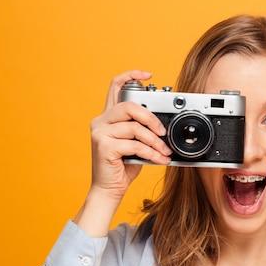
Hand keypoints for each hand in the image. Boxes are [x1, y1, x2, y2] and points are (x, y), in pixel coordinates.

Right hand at [74, 70, 171, 235]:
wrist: (108, 190)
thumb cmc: (122, 167)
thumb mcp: (135, 143)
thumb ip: (142, 130)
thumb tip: (163, 125)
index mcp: (107, 117)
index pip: (115, 86)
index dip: (131, 76)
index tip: (148, 74)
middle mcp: (101, 121)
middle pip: (129, 106)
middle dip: (151, 118)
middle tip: (163, 132)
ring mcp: (100, 133)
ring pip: (134, 127)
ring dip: (155, 141)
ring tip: (164, 151)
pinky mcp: (104, 146)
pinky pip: (134, 145)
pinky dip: (151, 153)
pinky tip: (159, 160)